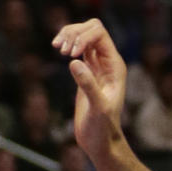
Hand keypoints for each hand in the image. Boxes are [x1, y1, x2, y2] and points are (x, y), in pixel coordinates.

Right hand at [52, 18, 126, 164]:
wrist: (100, 141)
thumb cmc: (102, 128)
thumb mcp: (97, 108)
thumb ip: (88, 84)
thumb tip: (74, 62)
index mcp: (115, 66)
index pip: (100, 34)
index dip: (82, 37)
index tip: (68, 54)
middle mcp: (108, 62)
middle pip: (92, 29)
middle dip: (74, 33)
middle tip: (60, 50)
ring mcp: (97, 65)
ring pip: (84, 35)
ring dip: (69, 35)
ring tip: (56, 46)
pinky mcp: (86, 72)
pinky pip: (78, 48)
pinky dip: (67, 44)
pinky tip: (57, 50)